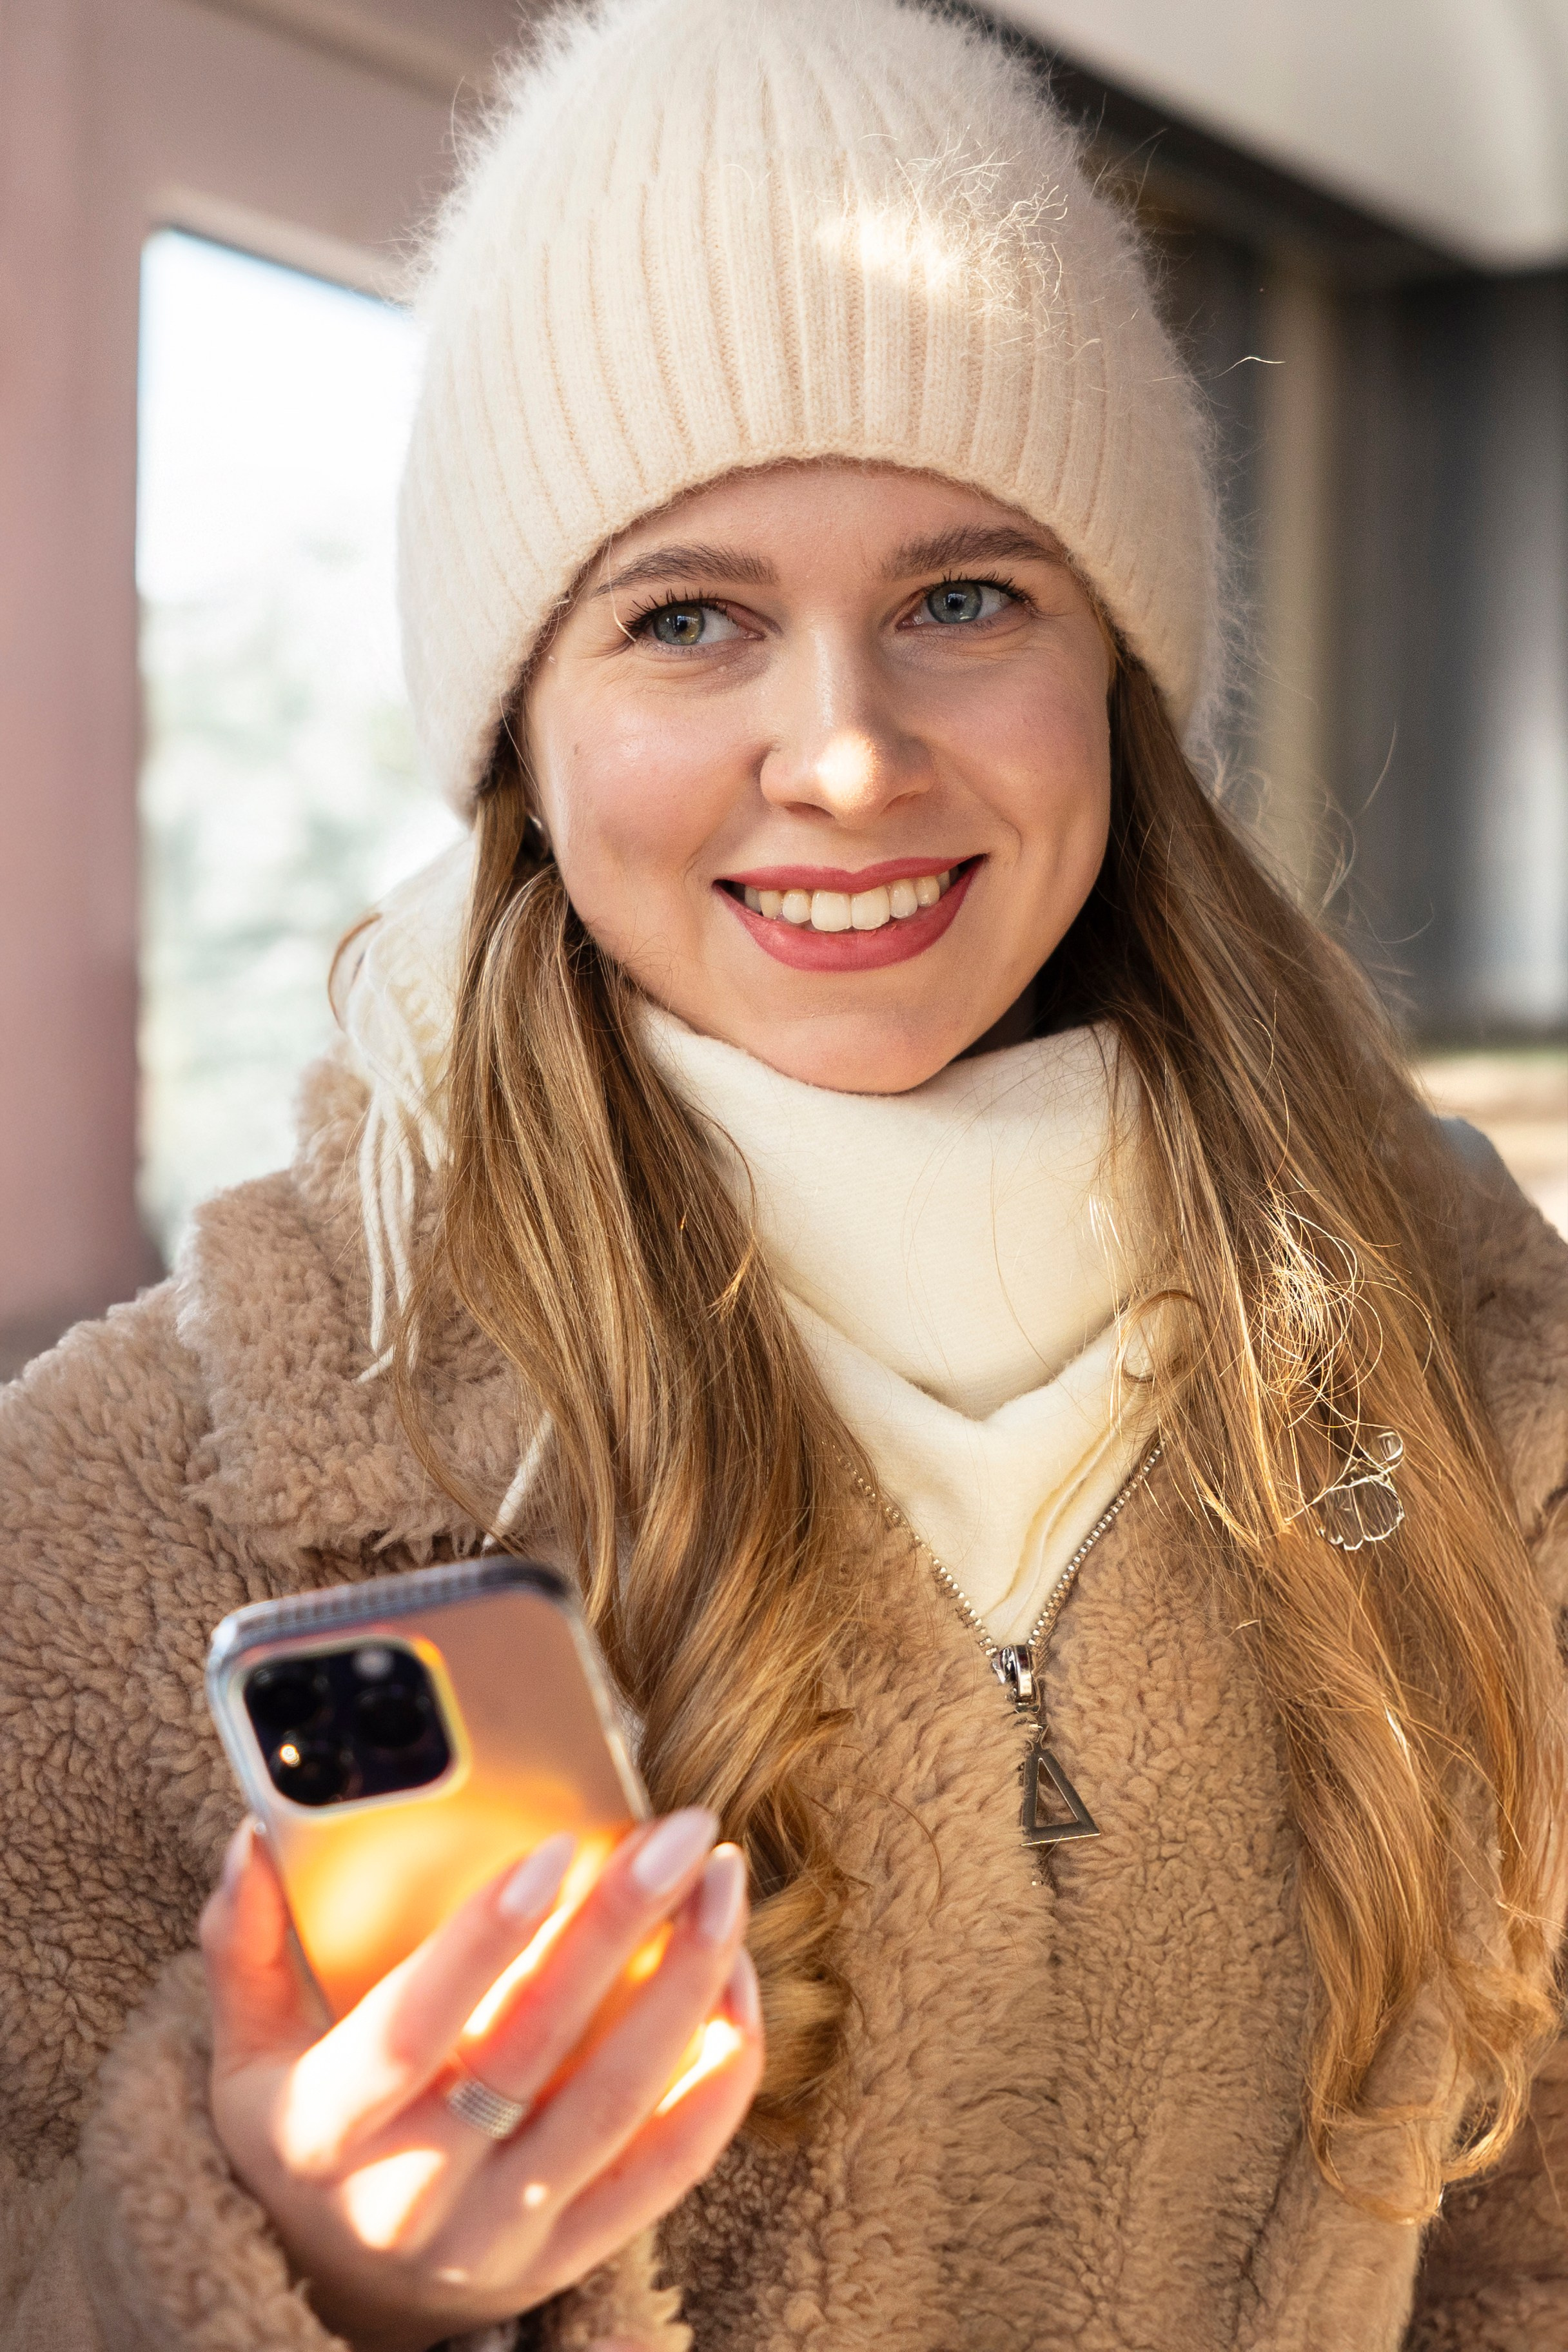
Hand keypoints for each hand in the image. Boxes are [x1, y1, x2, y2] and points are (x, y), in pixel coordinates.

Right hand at [200, 1809, 760, 2351]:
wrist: (341, 2292)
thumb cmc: (303, 2136)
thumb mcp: (245, 2057)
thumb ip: (243, 1948)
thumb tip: (251, 1839)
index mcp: (326, 2133)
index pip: (408, 2029)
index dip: (480, 1941)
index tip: (557, 1850)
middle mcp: (415, 2193)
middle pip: (532, 2050)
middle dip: (616, 1928)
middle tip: (680, 1834)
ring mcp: (502, 2233)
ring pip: (614, 2104)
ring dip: (684, 1986)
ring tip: (724, 1886)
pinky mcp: (573, 2253)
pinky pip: (667, 2169)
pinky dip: (717, 2079)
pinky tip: (740, 1985)